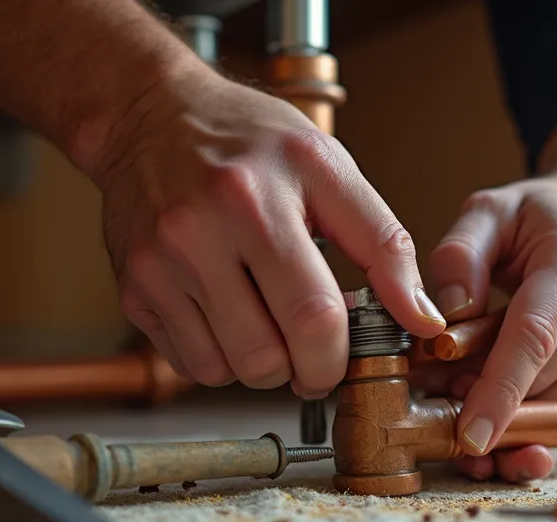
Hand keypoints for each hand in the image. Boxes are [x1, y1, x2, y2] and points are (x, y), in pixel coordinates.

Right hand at [92, 67, 445, 396]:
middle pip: (264, 357)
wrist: (150, 115)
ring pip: (224, 372)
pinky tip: (230, 316)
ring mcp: (157, 265)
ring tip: (268, 321)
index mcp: (256, 200)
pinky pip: (188, 363)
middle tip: (311, 349)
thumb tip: (423, 319)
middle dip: (302, 369)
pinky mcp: (133, 287)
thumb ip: (383, 243)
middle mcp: (197, 233)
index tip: (347, 355)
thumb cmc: (248, 139)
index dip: (338, 357)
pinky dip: (219, 358)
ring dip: (259, 365)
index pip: (312, 316)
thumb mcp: (327, 167)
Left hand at [421, 112, 556, 482]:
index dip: (500, 392)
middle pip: (541, 382)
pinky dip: (528, 409)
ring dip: (505, 410)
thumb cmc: (543, 216)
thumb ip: (458, 257)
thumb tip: (447, 317)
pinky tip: (499, 383)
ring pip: (555, 408)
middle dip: (482, 398)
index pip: (536, 338)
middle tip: (434, 385)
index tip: (471, 435)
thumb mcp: (489, 211)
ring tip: (463, 380)